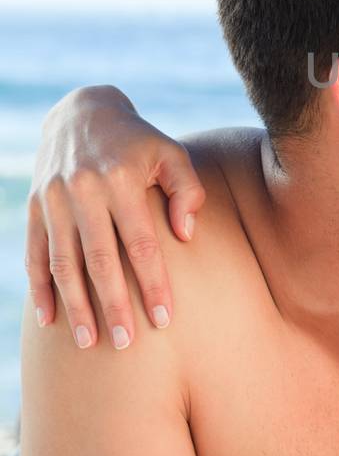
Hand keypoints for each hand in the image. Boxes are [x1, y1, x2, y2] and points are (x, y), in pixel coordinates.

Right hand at [26, 85, 204, 347]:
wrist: (83, 112)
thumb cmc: (139, 142)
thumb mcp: (171, 154)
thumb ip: (187, 191)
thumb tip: (185, 235)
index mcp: (121, 178)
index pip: (141, 243)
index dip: (152, 284)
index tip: (164, 319)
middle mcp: (83, 189)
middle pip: (99, 260)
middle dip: (113, 305)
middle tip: (126, 343)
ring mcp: (54, 198)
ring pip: (63, 263)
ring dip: (75, 306)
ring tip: (89, 342)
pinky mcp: (34, 206)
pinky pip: (35, 254)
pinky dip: (40, 288)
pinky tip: (49, 321)